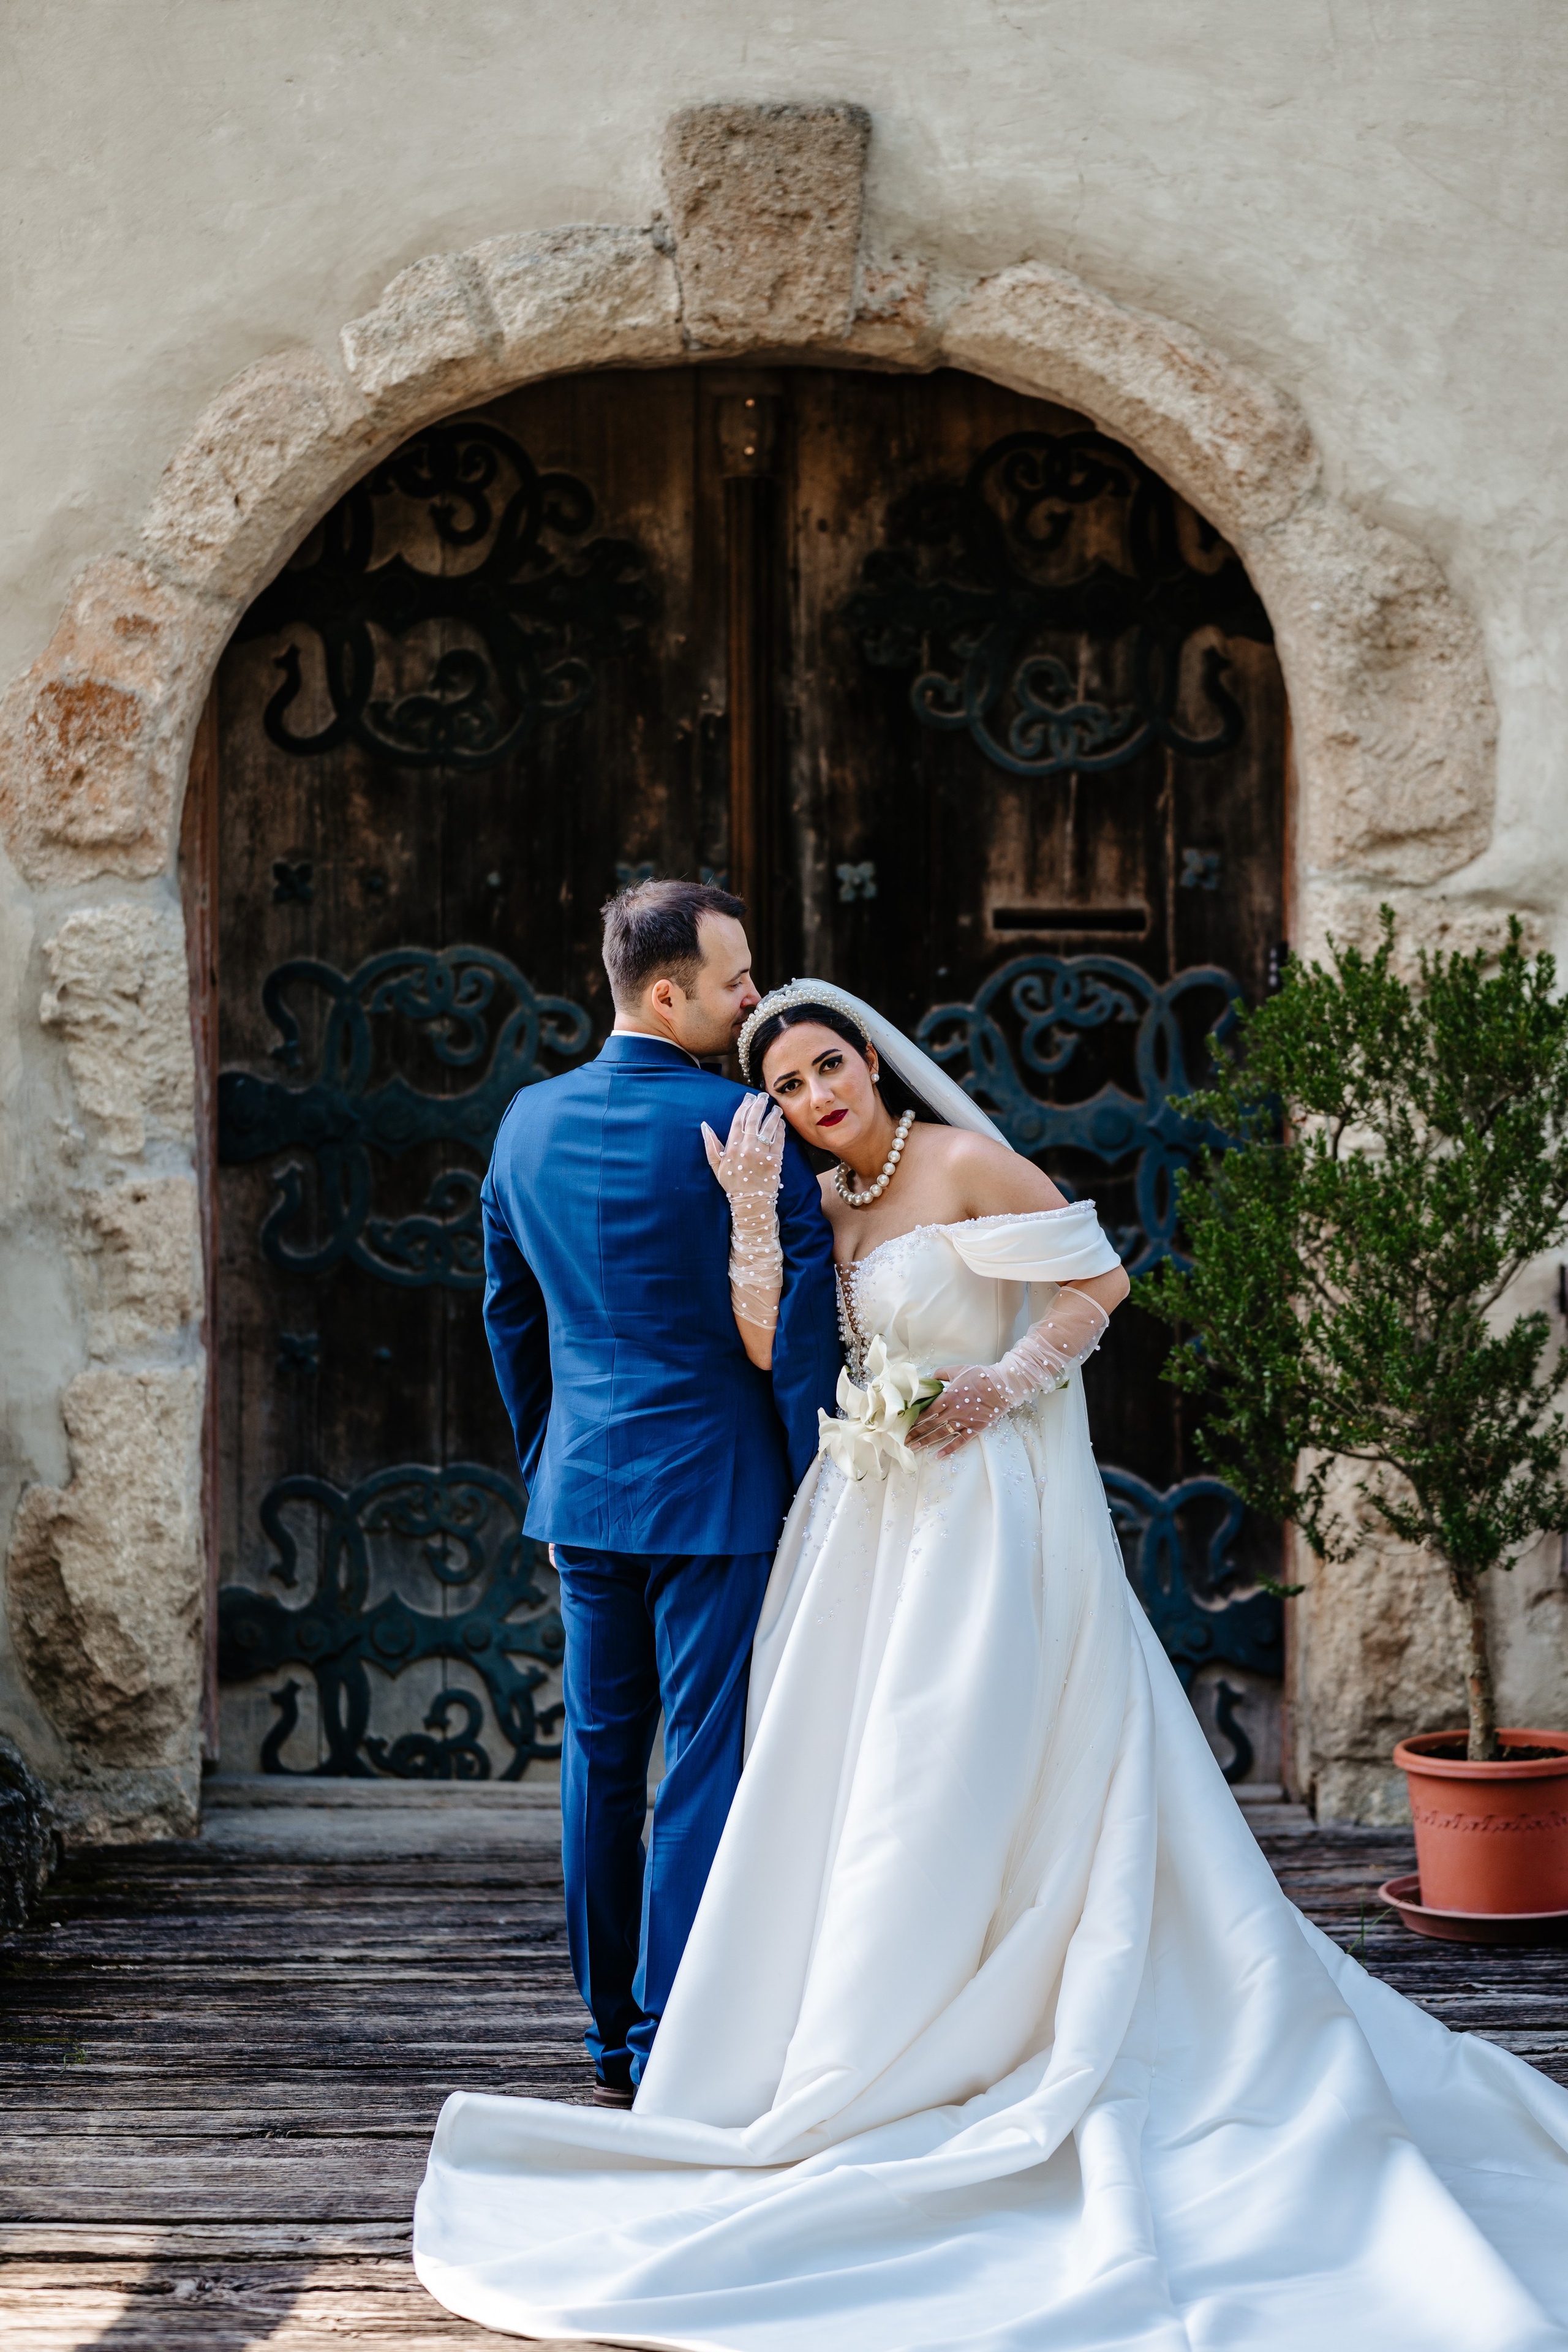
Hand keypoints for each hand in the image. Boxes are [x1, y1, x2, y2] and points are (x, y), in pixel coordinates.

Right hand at [701, 1093, 784, 1208]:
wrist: (750, 1202)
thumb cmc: (732, 1183)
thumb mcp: (716, 1165)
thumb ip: (710, 1145)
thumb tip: (704, 1126)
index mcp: (732, 1147)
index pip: (738, 1121)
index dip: (743, 1107)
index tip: (747, 1099)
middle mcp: (747, 1147)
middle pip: (754, 1120)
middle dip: (759, 1105)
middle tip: (763, 1097)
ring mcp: (762, 1153)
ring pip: (769, 1127)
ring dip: (773, 1115)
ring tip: (775, 1108)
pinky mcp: (775, 1159)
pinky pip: (779, 1140)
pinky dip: (781, 1129)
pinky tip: (781, 1123)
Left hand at [906, 1363, 1010, 1458]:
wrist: (1003, 1386)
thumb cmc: (980, 1376)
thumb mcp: (958, 1370)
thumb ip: (941, 1374)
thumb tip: (929, 1379)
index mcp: (948, 1397)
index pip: (927, 1411)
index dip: (915, 1419)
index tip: (904, 1424)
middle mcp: (954, 1412)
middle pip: (930, 1425)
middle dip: (915, 1433)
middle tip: (903, 1441)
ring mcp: (964, 1421)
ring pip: (942, 1434)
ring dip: (926, 1442)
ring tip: (914, 1448)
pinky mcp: (975, 1428)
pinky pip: (960, 1441)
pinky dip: (949, 1449)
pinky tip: (938, 1455)